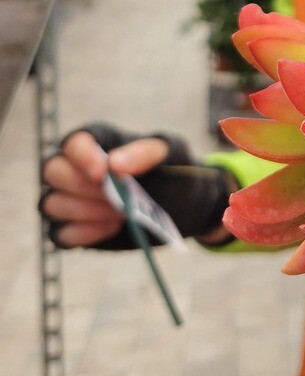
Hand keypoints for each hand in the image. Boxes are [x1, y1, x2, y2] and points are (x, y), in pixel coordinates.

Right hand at [41, 128, 169, 246]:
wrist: (183, 207)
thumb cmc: (174, 172)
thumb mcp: (171, 153)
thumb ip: (146, 152)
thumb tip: (114, 163)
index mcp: (100, 141)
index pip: (73, 142)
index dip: (82, 156)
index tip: (102, 173)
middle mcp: (77, 167)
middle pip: (52, 170)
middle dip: (80, 186)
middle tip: (114, 196)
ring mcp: (72, 199)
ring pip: (50, 203)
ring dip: (84, 210)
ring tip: (119, 213)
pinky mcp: (74, 228)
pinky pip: (58, 234)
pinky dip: (83, 233)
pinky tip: (112, 227)